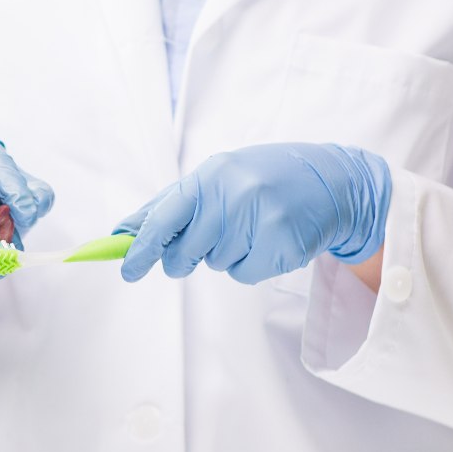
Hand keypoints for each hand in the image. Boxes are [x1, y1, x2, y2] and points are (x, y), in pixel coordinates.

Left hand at [117, 143, 390, 283]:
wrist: (331, 182)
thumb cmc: (259, 182)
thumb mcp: (213, 181)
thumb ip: (166, 207)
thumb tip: (121, 232)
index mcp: (210, 176)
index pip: (164, 219)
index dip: (142, 248)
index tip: (128, 270)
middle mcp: (234, 194)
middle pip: (184, 253)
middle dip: (186, 257)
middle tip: (207, 241)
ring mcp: (261, 219)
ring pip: (216, 264)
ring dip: (226, 255)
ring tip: (251, 227)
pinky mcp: (282, 244)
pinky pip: (243, 274)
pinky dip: (250, 265)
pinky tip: (268, 240)